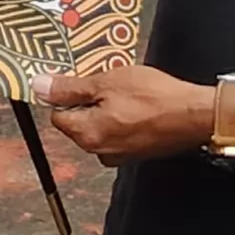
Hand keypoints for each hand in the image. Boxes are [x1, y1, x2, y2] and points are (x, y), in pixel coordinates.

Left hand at [32, 65, 217, 166]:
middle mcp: (100, 151)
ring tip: (127, 91)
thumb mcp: (106, 82)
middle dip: (88, 101)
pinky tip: (139, 104)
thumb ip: (70, 88)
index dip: (66, 94)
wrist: (195, 115)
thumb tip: (39, 87)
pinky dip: (123, 118)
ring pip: (100, 126)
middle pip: (78, 122)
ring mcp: (120, 155)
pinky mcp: (137, 152)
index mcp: (87, 135)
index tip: (81, 79)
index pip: (58, 114)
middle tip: (108, 81)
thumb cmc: (153, 96)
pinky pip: (119, 132)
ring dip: (107, 108)